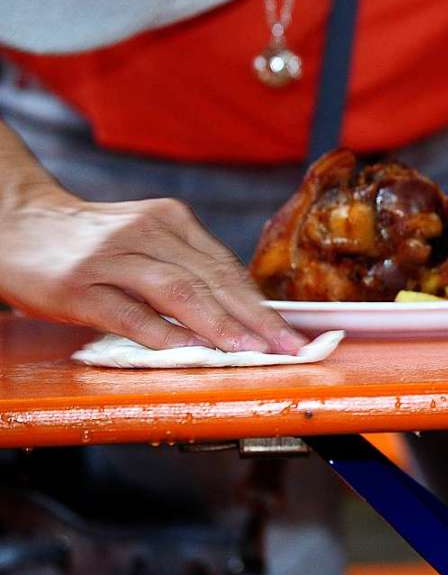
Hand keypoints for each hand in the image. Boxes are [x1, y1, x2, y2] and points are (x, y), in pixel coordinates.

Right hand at [0, 185, 307, 352]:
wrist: (15, 223)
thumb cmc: (90, 242)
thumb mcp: (145, 240)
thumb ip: (187, 267)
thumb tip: (242, 314)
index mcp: (171, 221)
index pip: (227, 268)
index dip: (262, 305)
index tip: (293, 335)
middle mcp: (147, 234)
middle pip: (213, 279)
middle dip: (256, 320)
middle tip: (288, 350)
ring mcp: (112, 258)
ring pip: (179, 292)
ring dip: (219, 326)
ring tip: (250, 352)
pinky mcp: (80, 285)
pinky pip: (129, 313)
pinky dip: (161, 334)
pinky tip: (187, 353)